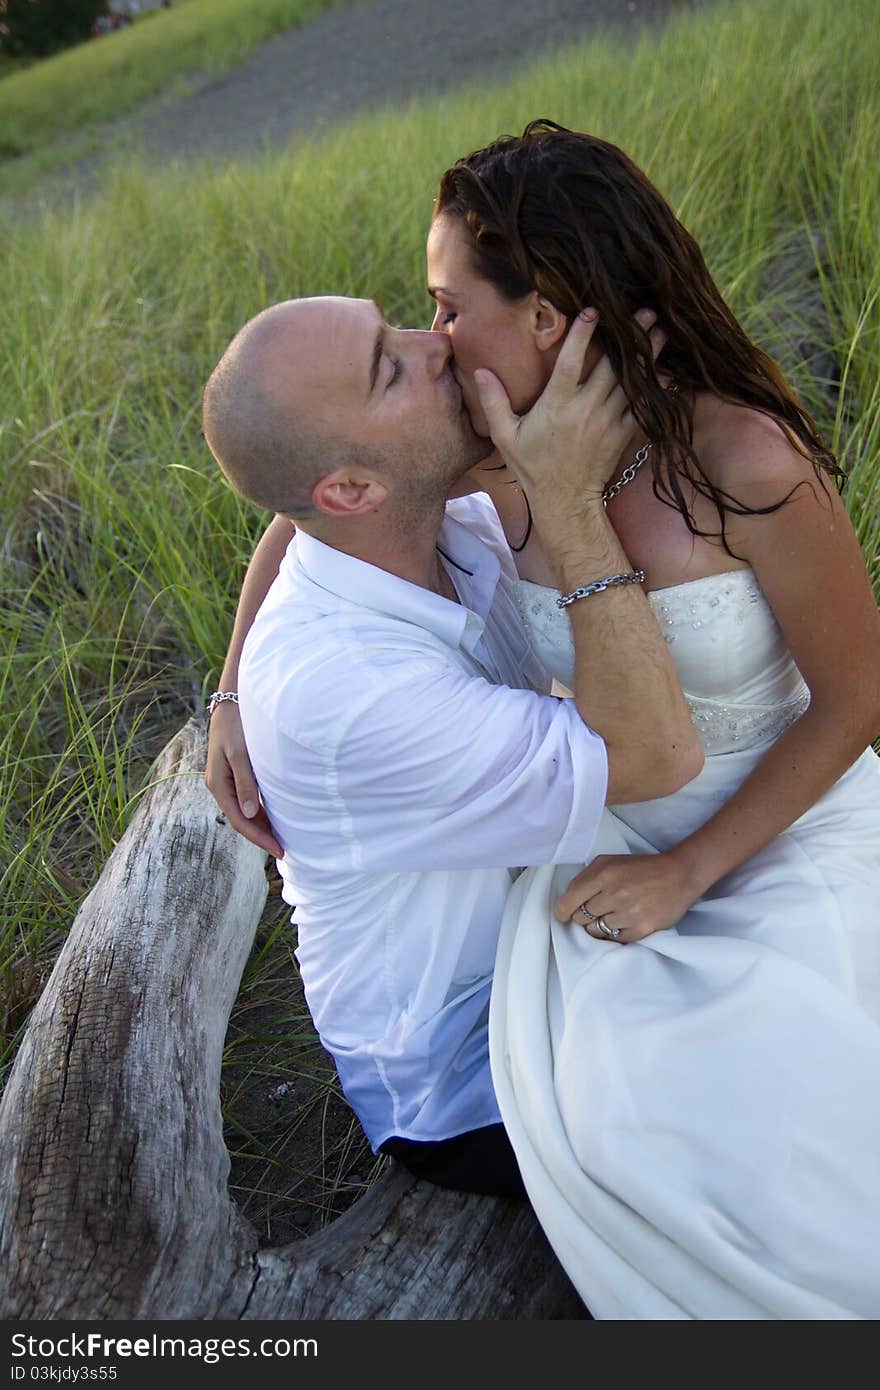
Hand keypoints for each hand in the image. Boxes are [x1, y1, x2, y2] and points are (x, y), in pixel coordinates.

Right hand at [205, 700, 282, 857]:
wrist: (233, 701)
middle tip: (285, 851)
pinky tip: (275, 817)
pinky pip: (248, 800)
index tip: (279, 850)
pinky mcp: (237, 773)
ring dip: (262, 825)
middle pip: (241, 819)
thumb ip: (245, 783)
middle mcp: (221, 785)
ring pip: (245, 811)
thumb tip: (248, 814)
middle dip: (261, 836)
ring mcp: (228, 780)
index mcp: (217, 784)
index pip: (239, 820)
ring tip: (282, 839)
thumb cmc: (237, 725)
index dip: (259, 838)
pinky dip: (261, 811)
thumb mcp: (241, 754)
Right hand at [474, 309, 662, 508]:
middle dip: (629, 337)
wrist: (565, 500)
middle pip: (612, 366)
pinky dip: (654, 389)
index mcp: (556, 406)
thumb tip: (479, 371)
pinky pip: (643, 406)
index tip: (593, 311)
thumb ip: (494, 402)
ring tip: (659, 331)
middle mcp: (585, 410)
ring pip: (631, 381)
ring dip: (646, 356)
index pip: (571, 363)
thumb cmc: (533, 467)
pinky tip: (665, 370)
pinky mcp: (622, 435)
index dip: (582, 335)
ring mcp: (607, 422)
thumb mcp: (505, 436)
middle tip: (646, 311)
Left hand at [555, 850, 698, 943]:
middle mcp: (614, 895)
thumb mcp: (609, 861)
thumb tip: (569, 900)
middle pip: (581, 918)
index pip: (569, 901)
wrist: (679, 875)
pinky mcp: (641, 930)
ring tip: (610, 915)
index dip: (562, 911)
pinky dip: (612, 934)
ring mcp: (629, 914)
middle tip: (593, 910)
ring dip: (598, 925)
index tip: (563, 915)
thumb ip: (586, 877)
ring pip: (595, 931)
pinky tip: (620, 923)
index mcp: (604, 875)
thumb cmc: (641, 868)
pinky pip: (614, 940)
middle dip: (582, 916)